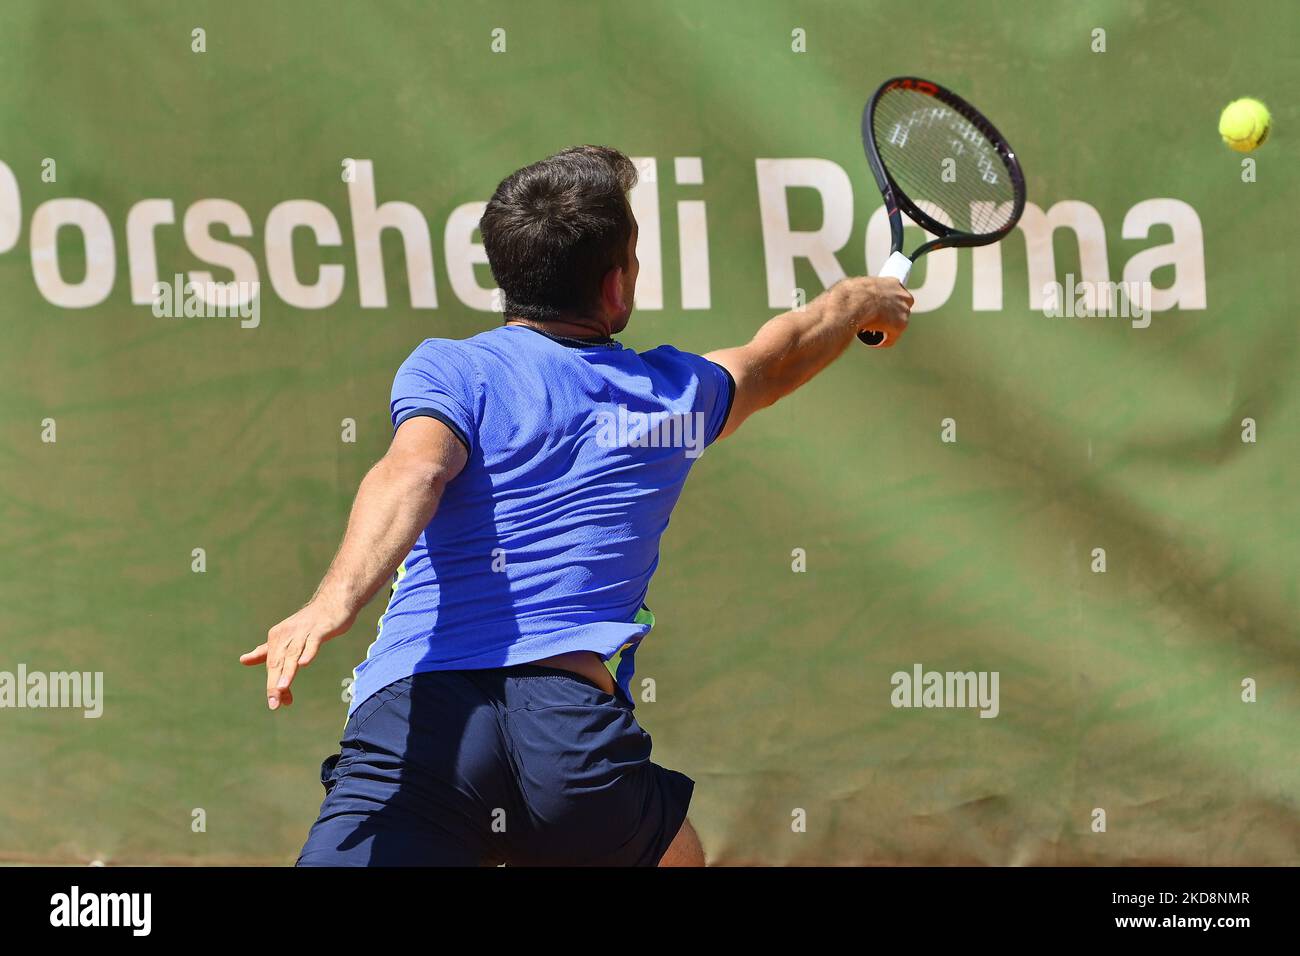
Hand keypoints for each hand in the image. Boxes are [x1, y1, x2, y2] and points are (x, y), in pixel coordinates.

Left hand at [240, 597, 355, 709]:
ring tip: (281, 688)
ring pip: (293, 653)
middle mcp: (287, 634)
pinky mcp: (320, 628)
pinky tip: (304, 663)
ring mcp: (303, 630)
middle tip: (273, 703)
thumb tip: (243, 660)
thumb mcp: (285, 637)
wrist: (333, 601)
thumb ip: (266, 651)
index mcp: (276, 637)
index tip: (276, 704)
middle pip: (278, 661)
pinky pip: (313, 641)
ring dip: (287, 671)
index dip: (273, 685)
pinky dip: (308, 652)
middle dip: (275, 683)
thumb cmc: (309, 622)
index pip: (272, 665)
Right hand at [837, 276, 913, 347]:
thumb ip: (861, 291)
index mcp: (893, 283)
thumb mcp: (855, 286)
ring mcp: (903, 311)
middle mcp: (903, 296)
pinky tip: (871, 341)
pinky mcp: (900, 326)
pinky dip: (882, 341)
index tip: (881, 310)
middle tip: (876, 323)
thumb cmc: (848, 295)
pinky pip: (891, 338)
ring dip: (886, 329)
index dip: (889, 303)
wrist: (850, 304)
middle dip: (891, 317)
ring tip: (870, 332)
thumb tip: (850, 297)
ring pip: (896, 325)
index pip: (898, 294)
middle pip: (901, 310)